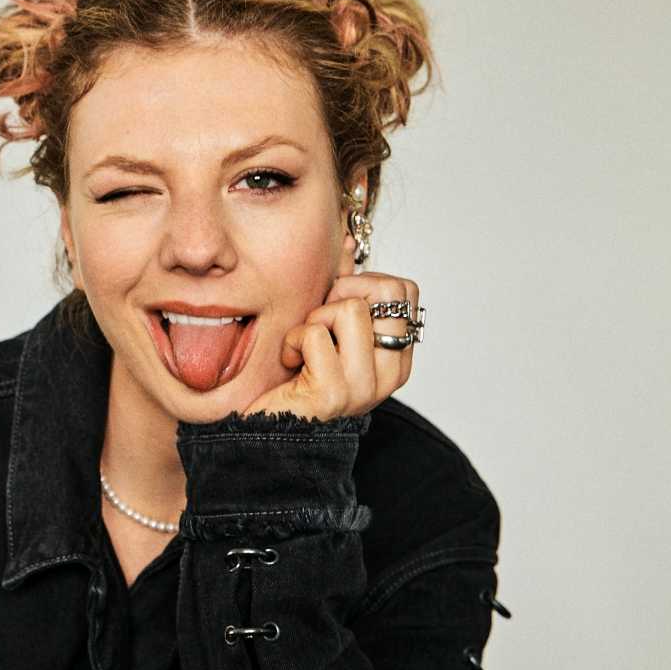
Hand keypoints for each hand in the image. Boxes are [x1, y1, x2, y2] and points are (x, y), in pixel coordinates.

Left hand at [243, 271, 418, 420]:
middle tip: (320, 323)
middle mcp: (390, 373)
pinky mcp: (334, 393)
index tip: (337, 306)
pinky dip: (293, 341)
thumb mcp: (326, 325)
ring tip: (304, 348)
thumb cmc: (294, 376)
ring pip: (349, 308)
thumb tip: (345, 241)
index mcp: (396, 356)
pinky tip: (291, 364)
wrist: (266, 428)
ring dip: (314, 320)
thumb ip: (341, 287)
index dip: (364, 283)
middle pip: (385, 291)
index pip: (404, 290)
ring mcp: (365, 386)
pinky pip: (315, 334)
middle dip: (341, 294)